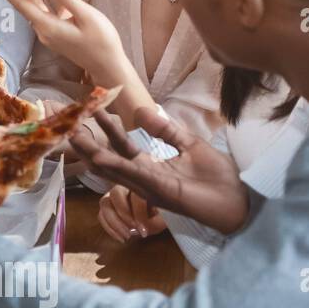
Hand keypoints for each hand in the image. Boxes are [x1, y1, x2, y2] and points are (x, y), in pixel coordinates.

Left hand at [0, 0, 127, 81]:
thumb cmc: (101, 42)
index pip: (21, 4)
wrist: (108, 67)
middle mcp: (44, 29)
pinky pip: (53, 10)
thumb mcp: (86, 17)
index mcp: (47, 26)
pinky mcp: (59, 32)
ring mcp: (51, 32)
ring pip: (40, 5)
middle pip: (27, 3)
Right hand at [69, 107, 248, 233]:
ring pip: (114, 168)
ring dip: (93, 152)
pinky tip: (100, 156)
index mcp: (151, 167)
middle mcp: (143, 178)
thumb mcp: (190, 144)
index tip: (93, 107)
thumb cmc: (219, 177)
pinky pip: (133, 176)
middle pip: (109, 158)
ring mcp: (149, 186)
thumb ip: (165, 130)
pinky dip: (116, 166)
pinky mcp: (160, 191)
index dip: (107, 127)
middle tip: (68, 123)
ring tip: (73, 136)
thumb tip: (140, 110)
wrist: (240, 200)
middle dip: (88, 142)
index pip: (121, 145)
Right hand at [98, 184, 167, 243]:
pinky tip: (120, 237)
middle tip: (132, 232)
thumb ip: (157, 222)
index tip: (144, 231)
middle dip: (123, 215)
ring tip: (126, 236)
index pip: (135, 195)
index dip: (139, 213)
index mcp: (142, 185)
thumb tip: (142, 228)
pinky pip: (101, 215)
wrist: (158, 213)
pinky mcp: (108, 206)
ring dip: (113, 222)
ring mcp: (114, 195)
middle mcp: (126, 186)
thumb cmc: (163, 213)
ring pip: (105, 203)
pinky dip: (109, 227)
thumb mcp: (165, 218)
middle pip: (116, 194)